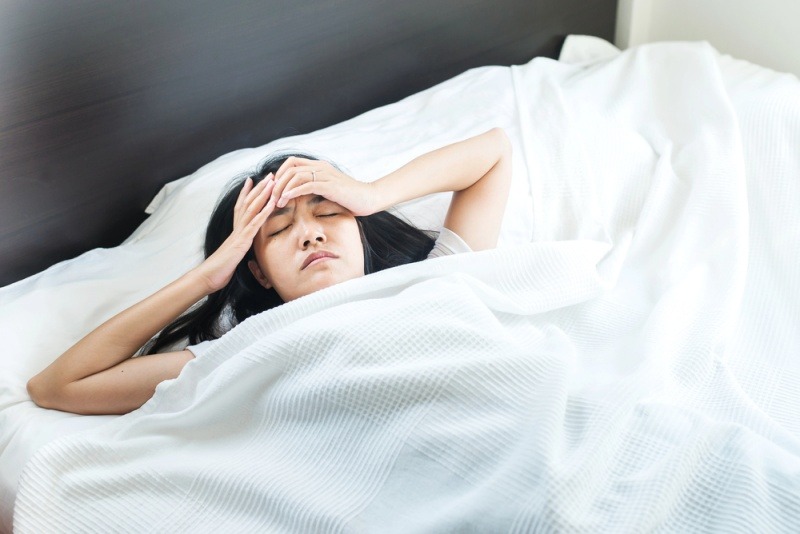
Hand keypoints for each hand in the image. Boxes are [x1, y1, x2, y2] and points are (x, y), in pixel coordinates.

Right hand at [193, 174, 275, 291]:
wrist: (210, 276)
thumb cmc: (221, 267)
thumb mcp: (233, 254)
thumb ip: (238, 246)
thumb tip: (241, 244)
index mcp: (235, 229)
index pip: (241, 206)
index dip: (247, 192)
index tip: (253, 179)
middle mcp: (237, 227)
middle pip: (249, 202)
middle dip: (260, 188)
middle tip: (270, 174)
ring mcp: (239, 232)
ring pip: (252, 208)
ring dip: (263, 194)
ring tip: (273, 181)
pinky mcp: (242, 240)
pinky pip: (255, 223)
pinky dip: (264, 211)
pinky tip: (272, 203)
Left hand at [270, 157, 375, 215]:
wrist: (369, 199)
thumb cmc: (350, 198)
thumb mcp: (329, 190)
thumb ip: (315, 188)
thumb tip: (297, 195)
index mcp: (320, 166)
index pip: (292, 162)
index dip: (280, 172)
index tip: (274, 188)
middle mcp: (321, 167)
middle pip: (290, 168)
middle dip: (277, 182)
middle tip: (271, 197)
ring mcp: (326, 175)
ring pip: (296, 175)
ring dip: (282, 188)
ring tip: (276, 201)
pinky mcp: (330, 186)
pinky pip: (306, 185)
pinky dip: (293, 191)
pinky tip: (286, 199)